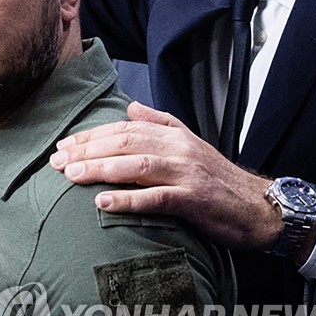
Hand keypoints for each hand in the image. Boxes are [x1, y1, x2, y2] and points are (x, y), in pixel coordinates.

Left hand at [49, 100, 281, 251]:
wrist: (260, 207)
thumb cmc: (218, 178)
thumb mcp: (190, 142)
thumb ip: (159, 122)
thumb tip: (130, 108)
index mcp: (172, 134)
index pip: (122, 129)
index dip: (90, 136)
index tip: (62, 145)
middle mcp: (177, 148)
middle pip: (123, 143)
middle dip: (86, 151)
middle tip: (56, 162)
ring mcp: (186, 173)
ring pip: (136, 165)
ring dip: (99, 170)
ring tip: (70, 176)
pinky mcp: (194, 199)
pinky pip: (157, 197)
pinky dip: (128, 199)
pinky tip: (103, 203)